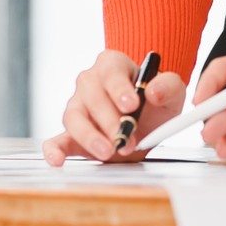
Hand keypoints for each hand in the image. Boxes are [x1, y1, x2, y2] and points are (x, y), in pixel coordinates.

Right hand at [42, 49, 185, 164]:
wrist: (147, 125)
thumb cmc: (154, 102)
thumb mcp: (171, 91)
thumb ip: (168, 86)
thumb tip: (153, 91)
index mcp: (112, 65)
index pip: (111, 72)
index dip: (120, 88)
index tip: (132, 106)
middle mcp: (90, 82)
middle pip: (92, 97)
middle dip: (111, 121)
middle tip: (127, 138)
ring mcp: (77, 107)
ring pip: (74, 118)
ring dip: (90, 137)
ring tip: (109, 151)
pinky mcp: (70, 133)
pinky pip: (56, 140)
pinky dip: (54, 150)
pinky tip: (57, 160)